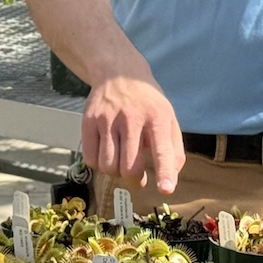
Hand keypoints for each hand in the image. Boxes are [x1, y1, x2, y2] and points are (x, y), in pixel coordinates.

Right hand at [81, 74, 185, 195]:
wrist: (118, 73)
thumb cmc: (147, 102)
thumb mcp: (168, 118)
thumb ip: (173, 149)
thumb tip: (170, 178)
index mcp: (157, 117)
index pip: (162, 149)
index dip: (164, 172)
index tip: (166, 189)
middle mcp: (131, 117)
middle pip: (129, 167)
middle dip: (135, 181)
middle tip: (139, 180)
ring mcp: (107, 119)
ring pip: (108, 166)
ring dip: (116, 173)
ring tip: (122, 162)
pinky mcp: (88, 121)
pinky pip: (91, 159)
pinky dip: (99, 164)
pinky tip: (108, 153)